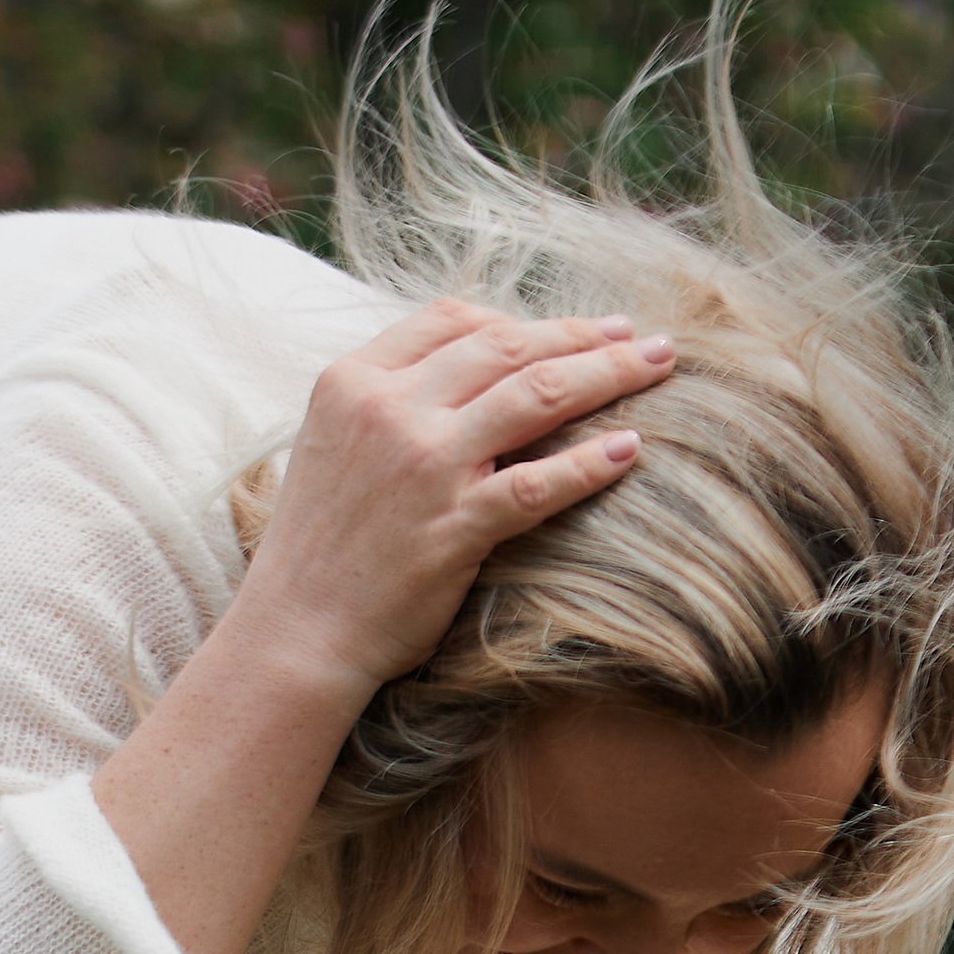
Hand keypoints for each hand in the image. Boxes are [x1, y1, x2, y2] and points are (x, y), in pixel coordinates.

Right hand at [93, 303, 672, 953]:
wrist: (295, 633)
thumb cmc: (318, 551)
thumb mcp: (333, 448)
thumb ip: (388, 405)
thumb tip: (461, 380)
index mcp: (353, 379)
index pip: (451, 320)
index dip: (518, 320)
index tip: (569, 328)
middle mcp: (389, 408)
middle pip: (505, 347)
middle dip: (579, 335)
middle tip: (638, 337)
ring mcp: (424, 465)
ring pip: (533, 396)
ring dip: (605, 375)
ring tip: (658, 367)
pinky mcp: (454, 526)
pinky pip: (538, 482)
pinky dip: (590, 463)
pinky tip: (631, 449)